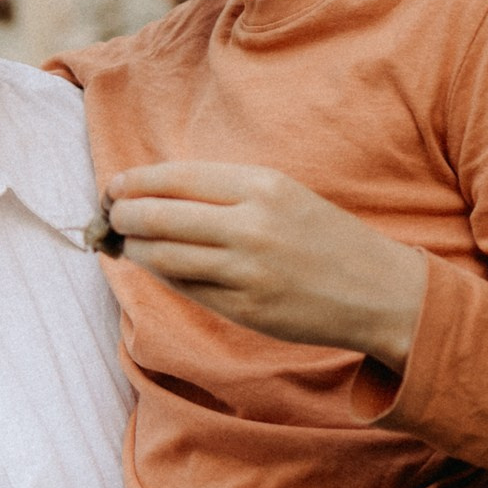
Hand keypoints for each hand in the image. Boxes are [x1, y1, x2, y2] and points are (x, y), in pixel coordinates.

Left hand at [106, 161, 428, 369]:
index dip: (135, 183)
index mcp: (262, 186)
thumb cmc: (324, 237)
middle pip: (160, 217)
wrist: (378, 290)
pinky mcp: (245, 309)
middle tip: (110, 217)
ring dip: (136, 250)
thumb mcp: (282, 195)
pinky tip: (156, 267)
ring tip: (126, 244)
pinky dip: (163, 276)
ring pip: (165, 257)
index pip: (176, 178)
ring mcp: (247, 272)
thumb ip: (225, 192)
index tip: (114, 186)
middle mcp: (251, 225)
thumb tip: (155, 192)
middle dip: (124, 217)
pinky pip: (186, 289)